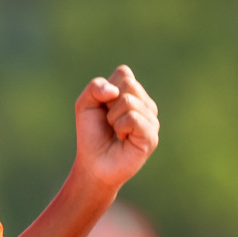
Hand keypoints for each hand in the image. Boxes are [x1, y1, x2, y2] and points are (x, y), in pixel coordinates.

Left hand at [72, 65, 159, 189]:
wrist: (93, 163)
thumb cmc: (92, 133)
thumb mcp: (85, 103)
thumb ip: (95, 87)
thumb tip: (114, 91)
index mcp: (134, 94)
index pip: (124, 73)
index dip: (107, 88)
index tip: (103, 106)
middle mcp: (146, 104)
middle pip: (128, 84)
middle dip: (109, 103)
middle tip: (109, 121)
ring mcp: (152, 120)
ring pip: (128, 101)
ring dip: (113, 117)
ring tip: (116, 131)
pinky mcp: (152, 136)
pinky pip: (133, 118)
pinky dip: (120, 127)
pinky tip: (123, 138)